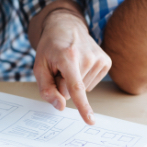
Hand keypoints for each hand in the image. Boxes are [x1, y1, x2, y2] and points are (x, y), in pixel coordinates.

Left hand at [33, 8, 111, 124]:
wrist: (67, 26)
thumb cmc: (51, 48)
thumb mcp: (39, 66)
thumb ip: (46, 89)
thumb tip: (61, 106)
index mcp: (68, 57)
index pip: (76, 87)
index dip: (82, 106)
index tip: (90, 120)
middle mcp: (87, 57)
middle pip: (73, 91)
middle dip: (64, 84)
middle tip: (61, 67)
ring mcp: (99, 59)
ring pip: (83, 89)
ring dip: (74, 81)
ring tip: (71, 64)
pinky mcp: (106, 62)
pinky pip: (91, 85)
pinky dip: (83, 78)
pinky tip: (81, 64)